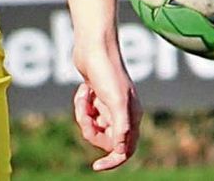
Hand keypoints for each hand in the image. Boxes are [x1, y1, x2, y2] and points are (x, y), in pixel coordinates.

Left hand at [72, 42, 140, 170]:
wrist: (93, 47)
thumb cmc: (107, 71)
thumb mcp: (115, 100)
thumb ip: (121, 126)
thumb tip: (123, 150)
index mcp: (132, 116)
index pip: (126, 150)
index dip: (113, 161)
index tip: (96, 166)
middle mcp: (123, 113)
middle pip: (105, 140)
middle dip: (91, 130)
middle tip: (86, 116)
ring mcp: (109, 106)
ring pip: (94, 126)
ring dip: (84, 114)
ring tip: (84, 97)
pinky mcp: (97, 98)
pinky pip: (86, 113)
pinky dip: (81, 104)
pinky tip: (84, 89)